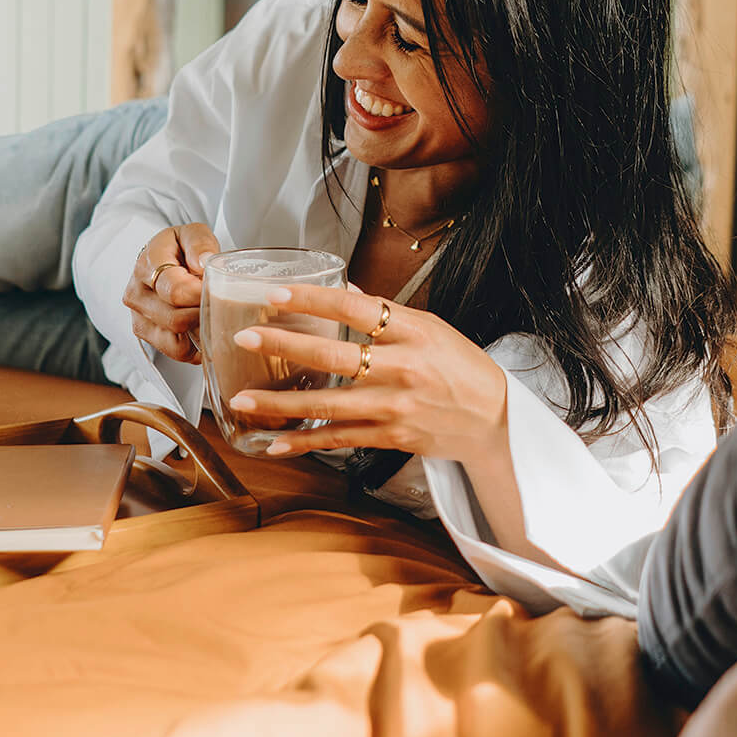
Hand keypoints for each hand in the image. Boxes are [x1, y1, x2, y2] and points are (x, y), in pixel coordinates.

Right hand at [123, 224, 220, 362]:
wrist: (161, 259)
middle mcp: (136, 292)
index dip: (202, 296)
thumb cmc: (180, 248)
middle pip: (175, 319)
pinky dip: (195, 348)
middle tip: (223, 306)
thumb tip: (203, 262)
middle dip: (204, 315)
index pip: (174, 292)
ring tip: (213, 317)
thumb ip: (199, 243)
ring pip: (174, 341)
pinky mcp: (145, 333)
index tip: (219, 291)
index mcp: (148, 264)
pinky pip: (175, 351)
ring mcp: (138, 316)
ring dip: (200, 333)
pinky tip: (205, 332)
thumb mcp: (192, 233)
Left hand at [229, 285, 508, 461]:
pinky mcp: (391, 437)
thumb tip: (344, 293)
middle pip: (333, 356)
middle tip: (245, 338)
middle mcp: (403, 368)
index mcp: (414, 332)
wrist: (494, 419)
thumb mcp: (432, 328)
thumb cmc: (461, 367)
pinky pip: (339, 439)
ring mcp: (395, 406)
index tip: (276, 295)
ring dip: (280, 403)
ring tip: (243, 397)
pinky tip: (275, 444)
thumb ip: (386, 314)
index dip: (314, 300)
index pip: (356, 309)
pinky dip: (305, 443)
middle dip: (283, 346)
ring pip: (327, 405)